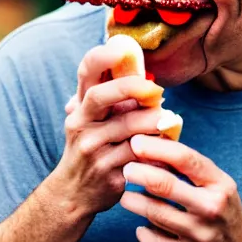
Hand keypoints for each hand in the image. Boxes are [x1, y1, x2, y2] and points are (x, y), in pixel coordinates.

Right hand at [51, 44, 165, 217]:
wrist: (72, 194)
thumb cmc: (90, 148)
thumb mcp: (90, 120)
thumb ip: (110, 98)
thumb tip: (139, 70)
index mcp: (80, 106)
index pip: (85, 72)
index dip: (102, 56)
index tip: (122, 48)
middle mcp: (80, 123)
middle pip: (100, 95)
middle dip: (130, 87)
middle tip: (156, 89)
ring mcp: (92, 148)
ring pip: (128, 127)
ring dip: (153, 121)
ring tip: (169, 120)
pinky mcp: (108, 171)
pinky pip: (139, 155)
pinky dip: (157, 149)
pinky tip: (166, 147)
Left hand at [120, 135, 241, 241]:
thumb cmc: (221, 209)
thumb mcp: (217, 183)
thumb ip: (188, 166)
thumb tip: (152, 144)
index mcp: (219, 183)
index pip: (185, 158)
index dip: (156, 147)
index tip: (136, 142)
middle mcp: (210, 207)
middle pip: (165, 185)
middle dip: (138, 173)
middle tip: (126, 168)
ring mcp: (199, 233)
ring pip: (154, 212)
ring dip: (134, 201)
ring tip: (127, 195)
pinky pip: (155, 241)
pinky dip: (143, 232)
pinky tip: (141, 225)